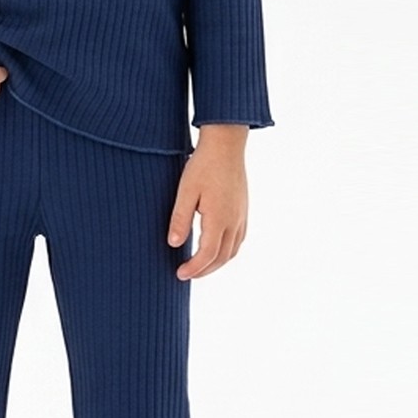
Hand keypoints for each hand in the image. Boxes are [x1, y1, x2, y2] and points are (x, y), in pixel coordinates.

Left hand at [167, 127, 248, 279]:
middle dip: (205, 270)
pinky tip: (217, 248)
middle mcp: (234, 221)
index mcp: (219, 218)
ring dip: (217, 262)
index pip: (207, 255)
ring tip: (200, 266)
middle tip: (186, 274)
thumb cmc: (203, 164)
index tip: (179, 274)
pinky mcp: (243, 209)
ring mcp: (241, 215)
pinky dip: (227, 250)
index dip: (194, 269)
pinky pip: (239, 238)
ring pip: (233, 250)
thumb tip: (174, 244)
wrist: (226, 144)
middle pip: (222, 258)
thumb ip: (180, 219)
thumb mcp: (185, 191)